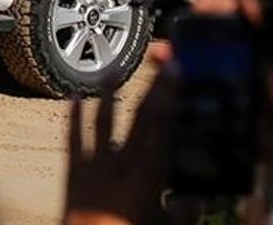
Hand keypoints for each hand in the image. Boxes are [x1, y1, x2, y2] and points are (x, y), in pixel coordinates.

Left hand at [63, 64, 177, 224]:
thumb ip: (184, 211)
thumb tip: (202, 198)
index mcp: (148, 175)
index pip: (162, 127)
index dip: (169, 96)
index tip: (176, 73)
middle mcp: (121, 163)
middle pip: (139, 117)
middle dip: (152, 88)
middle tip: (160, 63)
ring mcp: (95, 165)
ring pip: (102, 121)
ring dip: (107, 93)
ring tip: (111, 70)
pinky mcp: (73, 172)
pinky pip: (72, 139)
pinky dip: (72, 117)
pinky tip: (71, 97)